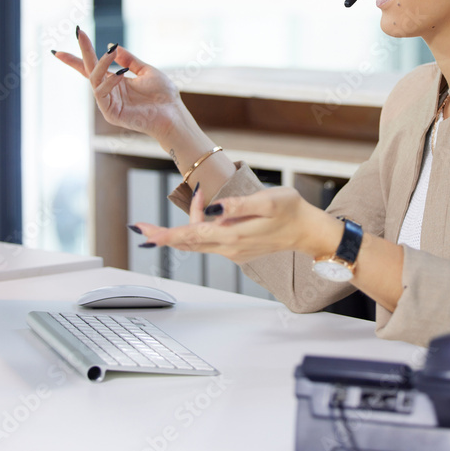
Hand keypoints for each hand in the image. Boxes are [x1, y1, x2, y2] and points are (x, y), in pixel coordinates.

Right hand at [54, 29, 183, 141]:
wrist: (173, 113)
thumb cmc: (163, 96)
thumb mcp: (146, 71)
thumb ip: (128, 60)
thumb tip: (111, 46)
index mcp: (116, 82)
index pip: (94, 66)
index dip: (83, 52)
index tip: (77, 33)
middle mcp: (110, 92)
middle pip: (89, 70)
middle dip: (83, 51)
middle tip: (79, 32)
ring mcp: (109, 103)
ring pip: (94, 79)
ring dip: (101, 64)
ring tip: (110, 52)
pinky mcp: (110, 113)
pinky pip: (101, 93)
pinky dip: (108, 82)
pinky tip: (119, 75)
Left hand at [134, 186, 340, 263]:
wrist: (308, 231)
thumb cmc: (291, 211)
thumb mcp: (267, 201)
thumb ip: (238, 205)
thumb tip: (213, 209)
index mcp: (233, 236)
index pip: (192, 235)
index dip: (166, 234)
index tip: (147, 233)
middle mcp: (229, 248)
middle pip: (188, 242)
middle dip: (164, 234)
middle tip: (142, 227)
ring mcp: (232, 251)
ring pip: (198, 241)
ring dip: (184, 226)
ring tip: (188, 199)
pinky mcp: (237, 249)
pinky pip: (209, 240)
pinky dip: (200, 226)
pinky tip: (205, 208)